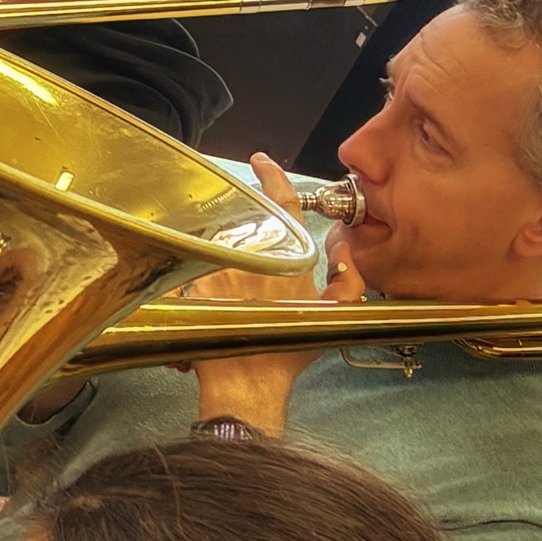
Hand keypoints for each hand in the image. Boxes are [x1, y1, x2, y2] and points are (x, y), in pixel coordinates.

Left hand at [188, 153, 366, 433]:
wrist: (250, 379)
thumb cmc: (290, 349)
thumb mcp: (334, 314)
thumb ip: (351, 279)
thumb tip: (347, 249)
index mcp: (289, 254)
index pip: (283, 201)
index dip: (272, 176)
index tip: (261, 161)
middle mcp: (254, 252)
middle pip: (244, 217)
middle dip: (243, 222)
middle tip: (242, 236)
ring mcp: (220, 264)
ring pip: (217, 239)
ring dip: (220, 250)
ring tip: (224, 275)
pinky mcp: (193, 280)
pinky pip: (191, 264)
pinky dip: (194, 272)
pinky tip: (199, 288)